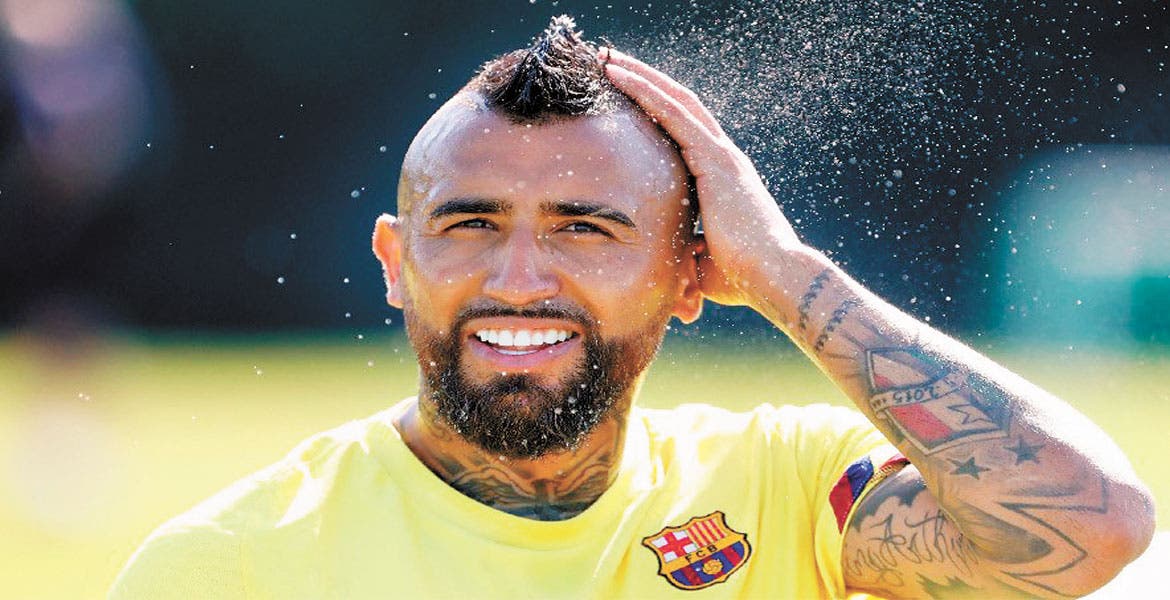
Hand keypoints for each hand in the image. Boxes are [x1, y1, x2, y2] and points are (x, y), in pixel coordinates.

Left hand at [600, 48, 803, 306]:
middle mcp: (723, 160)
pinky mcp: (716, 159)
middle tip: (612, 64)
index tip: (628, 100)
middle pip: (680, 107)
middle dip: (646, 84)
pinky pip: (674, 114)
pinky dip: (645, 92)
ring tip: (608, 58)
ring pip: (675, 101)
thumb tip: (671, 282)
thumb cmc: (742, 278)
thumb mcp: (701, 264)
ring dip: (640, 77)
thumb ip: (683, 260)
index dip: (657, 113)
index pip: (684, 135)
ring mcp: (721, 156)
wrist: (774, 278)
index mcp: (721, 180)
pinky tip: (618, 75)